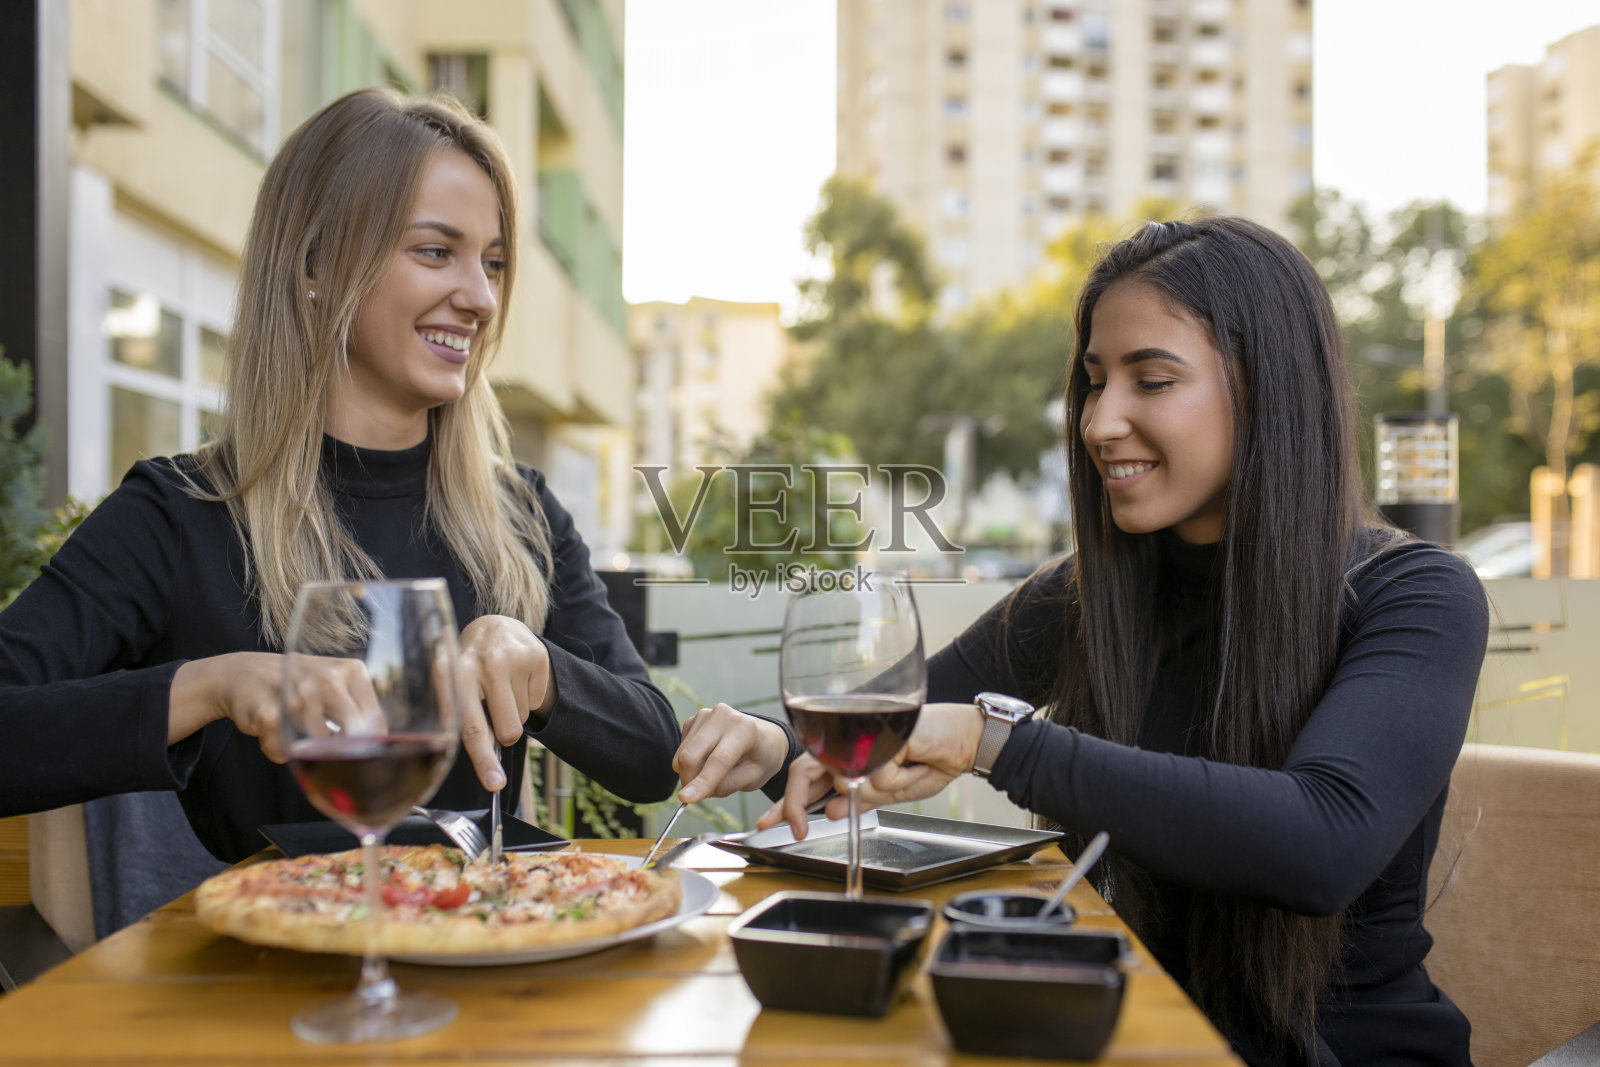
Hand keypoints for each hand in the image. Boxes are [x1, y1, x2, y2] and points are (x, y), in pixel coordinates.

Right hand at [170, 651, 381, 764]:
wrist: (243, 672)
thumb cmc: (297, 685)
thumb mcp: (333, 683)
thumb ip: (356, 709)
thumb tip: (379, 749)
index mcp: (350, 670)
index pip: (374, 721)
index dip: (369, 746)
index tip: (362, 756)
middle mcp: (327, 678)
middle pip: (351, 735)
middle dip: (342, 753)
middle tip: (328, 754)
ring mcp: (297, 694)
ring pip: (317, 747)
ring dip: (306, 753)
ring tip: (295, 735)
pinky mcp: (270, 712)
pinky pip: (284, 751)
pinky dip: (278, 751)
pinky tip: (274, 736)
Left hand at [457, 614, 552, 791]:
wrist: (494, 626)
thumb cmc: (469, 669)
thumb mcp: (455, 688)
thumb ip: (464, 724)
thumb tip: (488, 771)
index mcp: (452, 674)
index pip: (471, 728)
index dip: (483, 760)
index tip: (495, 784)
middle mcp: (482, 663)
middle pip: (507, 730)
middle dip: (504, 733)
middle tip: (494, 711)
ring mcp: (512, 657)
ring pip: (523, 719)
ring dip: (514, 712)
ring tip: (501, 689)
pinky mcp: (536, 655)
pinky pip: (537, 702)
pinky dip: (528, 697)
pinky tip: (516, 679)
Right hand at [673, 703, 789, 802]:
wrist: (764, 738)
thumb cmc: (761, 759)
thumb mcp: (753, 778)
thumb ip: (725, 785)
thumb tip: (693, 793)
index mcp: (745, 729)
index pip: (719, 759)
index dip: (702, 781)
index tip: (686, 799)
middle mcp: (723, 716)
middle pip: (691, 755)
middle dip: (689, 780)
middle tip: (697, 795)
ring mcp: (705, 715)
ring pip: (682, 754)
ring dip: (690, 773)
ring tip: (712, 773)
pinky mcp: (693, 720)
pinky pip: (680, 750)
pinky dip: (689, 763)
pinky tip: (706, 759)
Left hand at [755, 702, 985, 837]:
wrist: (966, 740)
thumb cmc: (934, 760)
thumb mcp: (895, 790)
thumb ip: (863, 799)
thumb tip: (833, 813)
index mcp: (850, 759)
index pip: (808, 776)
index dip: (787, 801)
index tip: (768, 824)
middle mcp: (849, 744)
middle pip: (806, 771)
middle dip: (797, 804)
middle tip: (795, 830)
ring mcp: (860, 735)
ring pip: (842, 779)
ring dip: (875, 791)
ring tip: (904, 774)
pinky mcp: (877, 731)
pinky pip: (877, 775)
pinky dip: (899, 777)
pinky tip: (916, 761)